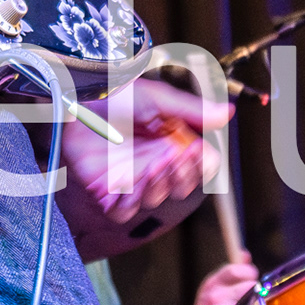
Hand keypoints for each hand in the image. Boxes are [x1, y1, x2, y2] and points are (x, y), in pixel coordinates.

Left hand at [58, 73, 231, 258]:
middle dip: (184, 175)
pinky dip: (134, 200)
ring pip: (155, 199)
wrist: (76, 97)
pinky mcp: (106, 191)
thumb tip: (228, 113)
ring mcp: (130, 179)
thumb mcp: (157, 98)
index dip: (202, 165)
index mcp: (170, 144)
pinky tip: (138, 178)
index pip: (196, 166)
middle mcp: (152, 164)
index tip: (201, 153)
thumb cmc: (113, 94)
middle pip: (179, 186)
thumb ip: (191, 110)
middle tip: (181, 156)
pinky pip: (124, 210)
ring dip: (162, 183)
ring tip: (160, 161)